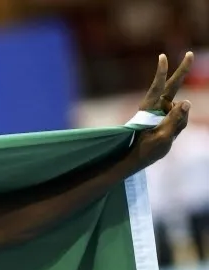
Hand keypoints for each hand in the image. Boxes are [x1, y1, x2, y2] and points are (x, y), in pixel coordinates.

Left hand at [132, 52, 193, 168]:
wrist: (138, 158)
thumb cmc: (146, 150)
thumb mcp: (163, 138)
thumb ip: (175, 120)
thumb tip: (187, 102)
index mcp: (149, 109)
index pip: (157, 88)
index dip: (161, 73)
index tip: (162, 57)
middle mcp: (156, 107)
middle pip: (172, 86)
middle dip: (181, 71)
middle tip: (189, 54)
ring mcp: (162, 111)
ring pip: (181, 110)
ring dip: (179, 121)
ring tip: (165, 136)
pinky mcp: (166, 116)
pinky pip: (181, 117)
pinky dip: (179, 124)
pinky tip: (170, 134)